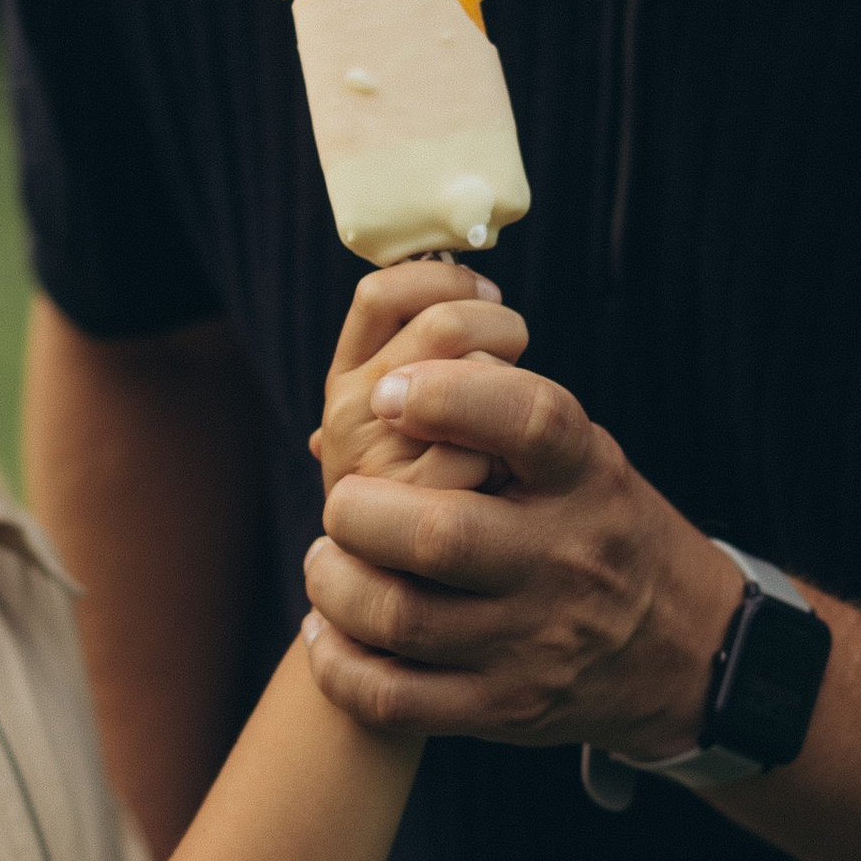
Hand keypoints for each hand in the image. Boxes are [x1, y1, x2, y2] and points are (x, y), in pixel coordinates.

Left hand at [301, 353, 741, 754]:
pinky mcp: (506, 709)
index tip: (389, 391)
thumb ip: (496, 419)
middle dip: (358, 510)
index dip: (448, 396)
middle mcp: (566, 559)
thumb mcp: (584, 460)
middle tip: (343, 500)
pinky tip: (328, 633)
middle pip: (439, 535)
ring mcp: (536, 642)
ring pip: (401, 618)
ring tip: (328, 561)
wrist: (688, 654)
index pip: (529, 421)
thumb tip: (373, 385)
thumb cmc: (601, 530)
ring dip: (335, 585)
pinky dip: (339, 666)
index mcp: (587, 479)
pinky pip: (395, 700)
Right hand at [311, 261, 527, 499]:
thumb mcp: (421, 416)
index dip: (444, 280)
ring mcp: (377, 464)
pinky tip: (504, 494)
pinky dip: (510, 466)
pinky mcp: (413, 512)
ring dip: (507, 396)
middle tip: (514, 353)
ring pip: (472, 381)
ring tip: (508, 431)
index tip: (485, 296)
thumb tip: (438, 258)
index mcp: (347, 380)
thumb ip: (424, 352)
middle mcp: (348, 416)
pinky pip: (486, 453)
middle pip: (444, 327)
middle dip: (498, 330)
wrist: (433, 601)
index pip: (381, 294)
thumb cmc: (448, 487)